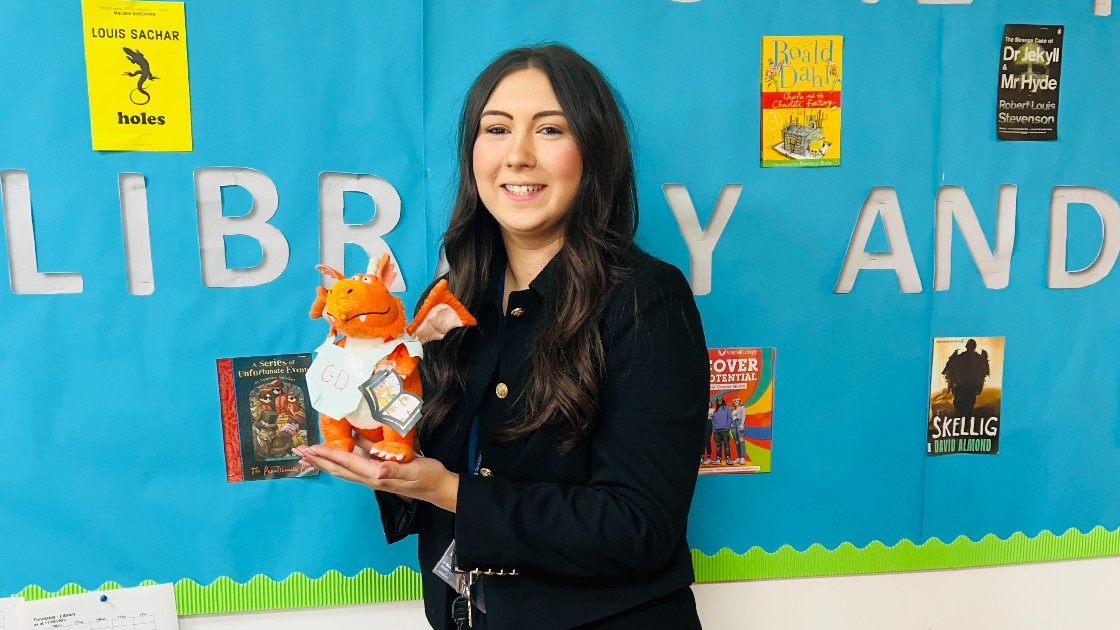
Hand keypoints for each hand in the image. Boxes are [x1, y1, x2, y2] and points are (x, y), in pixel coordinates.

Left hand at [292, 443, 458, 512]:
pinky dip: (340, 460)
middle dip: (318, 460)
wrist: (439, 488)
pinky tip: (338, 452)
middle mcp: (371, 478)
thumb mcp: (416, 470)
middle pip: (338, 469)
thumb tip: (378, 470)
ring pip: (343, 469)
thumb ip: (396, 471)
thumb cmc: (429, 476)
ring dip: (325, 462)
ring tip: (309, 455)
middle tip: (298, 451)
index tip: (310, 448)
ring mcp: (374, 477)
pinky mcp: (379, 474)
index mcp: (377, 475)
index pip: (347, 463)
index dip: (328, 455)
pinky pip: (354, 467)